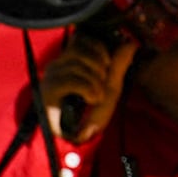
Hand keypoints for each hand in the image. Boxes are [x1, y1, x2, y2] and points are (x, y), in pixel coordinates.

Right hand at [37, 27, 135, 146]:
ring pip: (75, 65)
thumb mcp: (110, 87)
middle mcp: (57, 66)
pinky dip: (87, 88)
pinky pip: (70, 80)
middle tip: (103, 84)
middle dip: (98, 67)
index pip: (80, 39)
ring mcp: (50, 78)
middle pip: (78, 50)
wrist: (78, 138)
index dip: (97, 48)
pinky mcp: (47, 92)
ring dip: (94, 82)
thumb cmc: (91, 113)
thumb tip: (131, 43)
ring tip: (98, 96)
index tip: (107, 64)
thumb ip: (119, 65)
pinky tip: (92, 98)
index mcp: (70, 61)